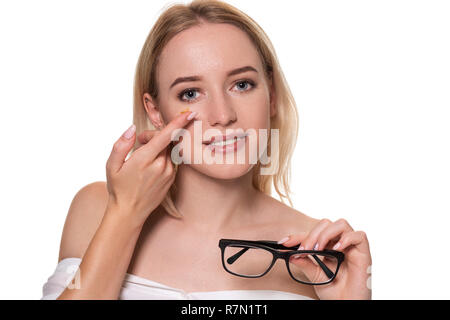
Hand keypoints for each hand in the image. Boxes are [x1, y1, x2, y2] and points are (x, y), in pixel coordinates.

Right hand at [105, 111, 196, 226]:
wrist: (129, 212)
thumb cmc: (118, 187)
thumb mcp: (112, 165)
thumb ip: (121, 145)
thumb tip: (132, 128)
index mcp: (145, 159)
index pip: (165, 136)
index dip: (178, 123)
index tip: (189, 113)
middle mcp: (160, 166)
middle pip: (167, 140)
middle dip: (157, 135)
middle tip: (141, 143)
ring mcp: (168, 173)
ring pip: (170, 150)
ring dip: (161, 146)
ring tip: (144, 156)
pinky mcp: (172, 178)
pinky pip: (172, 159)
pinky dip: (164, 155)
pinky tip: (151, 164)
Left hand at [280, 218, 371, 299]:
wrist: (348, 306)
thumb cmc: (336, 292)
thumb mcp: (315, 276)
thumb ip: (304, 264)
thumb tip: (290, 254)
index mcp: (328, 247)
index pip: (312, 234)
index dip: (297, 236)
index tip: (283, 242)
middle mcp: (340, 244)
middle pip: (326, 224)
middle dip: (311, 234)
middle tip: (303, 249)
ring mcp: (352, 247)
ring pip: (341, 224)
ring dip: (326, 234)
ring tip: (318, 249)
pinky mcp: (364, 253)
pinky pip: (359, 236)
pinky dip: (347, 239)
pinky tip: (337, 249)